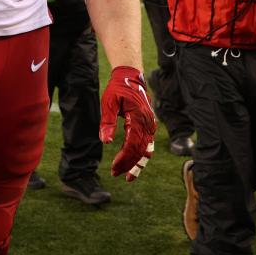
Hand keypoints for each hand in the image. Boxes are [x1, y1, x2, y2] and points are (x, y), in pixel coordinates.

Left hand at [99, 66, 157, 180]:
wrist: (131, 77)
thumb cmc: (118, 89)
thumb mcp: (108, 103)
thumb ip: (107, 123)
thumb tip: (106, 142)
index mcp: (138, 118)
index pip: (132, 145)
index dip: (124, 159)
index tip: (114, 169)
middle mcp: (147, 123)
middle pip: (140, 150)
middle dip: (129, 165)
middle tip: (116, 174)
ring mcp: (150, 124)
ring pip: (146, 149)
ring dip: (138, 164)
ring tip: (129, 177)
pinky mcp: (149, 125)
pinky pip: (148, 144)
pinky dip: (143, 155)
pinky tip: (137, 165)